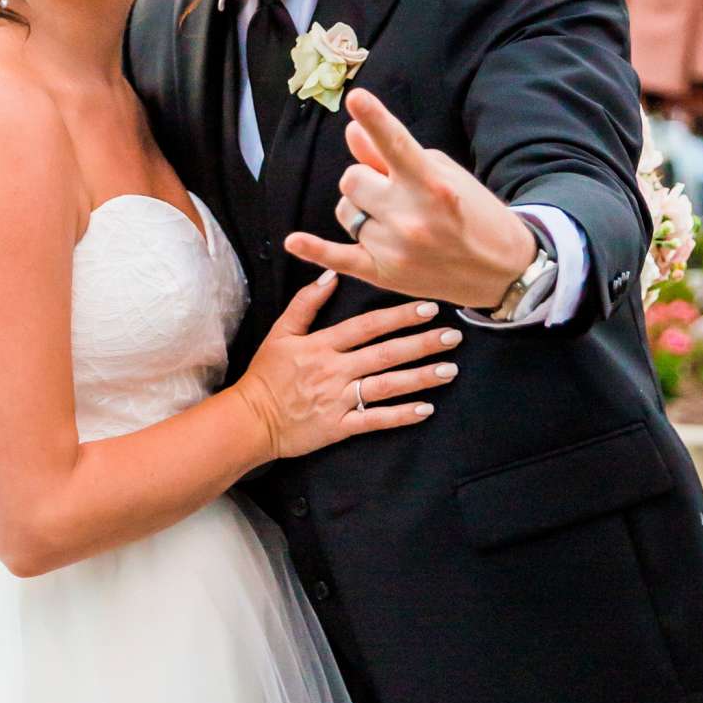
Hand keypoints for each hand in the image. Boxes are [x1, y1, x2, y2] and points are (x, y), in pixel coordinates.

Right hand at [235, 272, 461, 459]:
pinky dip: (400, 416)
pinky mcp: (339, 427)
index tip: (428, 308)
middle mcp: (334, 371)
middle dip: (421, 344)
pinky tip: (426, 409)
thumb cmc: (266, 375)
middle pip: (385, 354)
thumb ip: (306, 303)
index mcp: (321, 346)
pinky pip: (375, 420)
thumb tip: (331, 275)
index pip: (367, 326)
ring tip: (449, 370)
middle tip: (452, 337)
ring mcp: (338, 400)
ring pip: (386, 386)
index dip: (398, 316)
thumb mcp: (280, 333)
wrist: (250, 420)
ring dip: (419, 378)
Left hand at [283, 88, 536, 309]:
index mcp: (432, 186)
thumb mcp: (444, 176)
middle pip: (352, 179)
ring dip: (359, 208)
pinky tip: (294, 241)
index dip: (376, 119)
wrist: (501, 271)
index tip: (356, 98)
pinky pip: (338, 258)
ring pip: (345, 210)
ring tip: (390, 218)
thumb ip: (393, 156)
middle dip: (367, 179)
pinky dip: (314, 249)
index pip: (397, 144)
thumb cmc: (473, 214)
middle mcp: (411, 217)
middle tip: (392, 190)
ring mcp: (394, 249)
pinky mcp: (383, 275)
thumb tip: (352, 131)